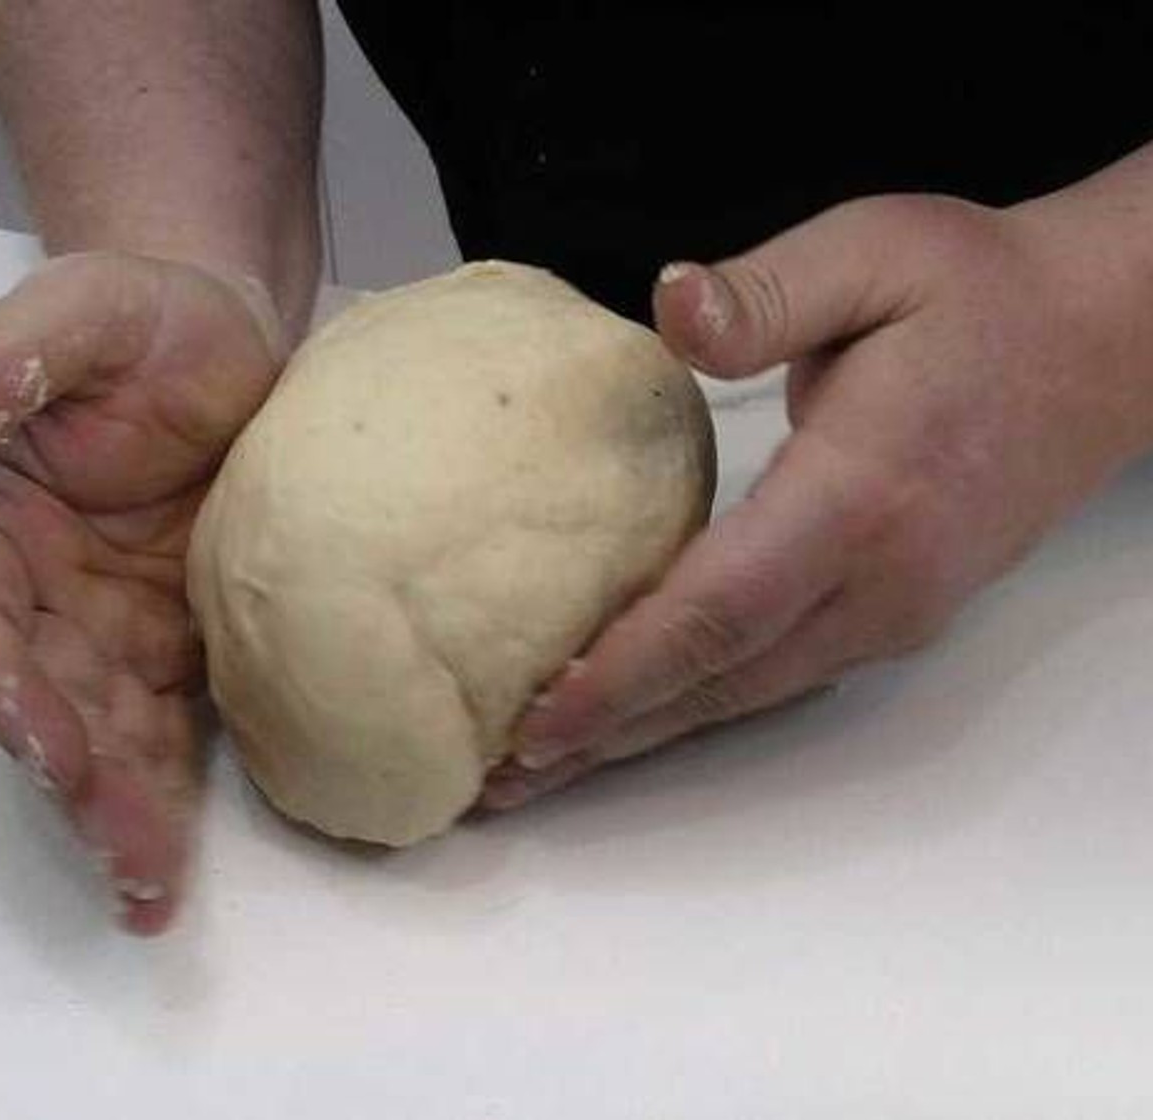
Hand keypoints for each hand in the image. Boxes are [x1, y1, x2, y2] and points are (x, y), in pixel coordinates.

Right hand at [0, 252, 282, 932]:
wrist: (233, 340)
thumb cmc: (148, 314)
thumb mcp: (82, 312)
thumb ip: (10, 362)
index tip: (51, 744)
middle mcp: (31, 587)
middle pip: (35, 696)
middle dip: (72, 777)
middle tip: (121, 853)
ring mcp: (101, 622)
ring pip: (98, 729)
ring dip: (119, 809)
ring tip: (149, 892)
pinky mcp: (169, 642)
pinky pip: (164, 721)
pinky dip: (170, 785)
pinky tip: (180, 855)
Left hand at [484, 192, 1152, 807]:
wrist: (1102, 343)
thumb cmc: (981, 295)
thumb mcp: (872, 252)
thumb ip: (766, 295)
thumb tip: (670, 306)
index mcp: (861, 495)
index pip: (719, 609)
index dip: (622, 673)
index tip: (534, 720)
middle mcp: (879, 579)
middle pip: (720, 681)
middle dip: (606, 734)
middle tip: (501, 777)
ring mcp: (893, 610)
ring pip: (745, 694)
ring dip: (641, 734)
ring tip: (545, 768)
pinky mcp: (893, 613)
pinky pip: (773, 675)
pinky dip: (693, 704)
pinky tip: (637, 714)